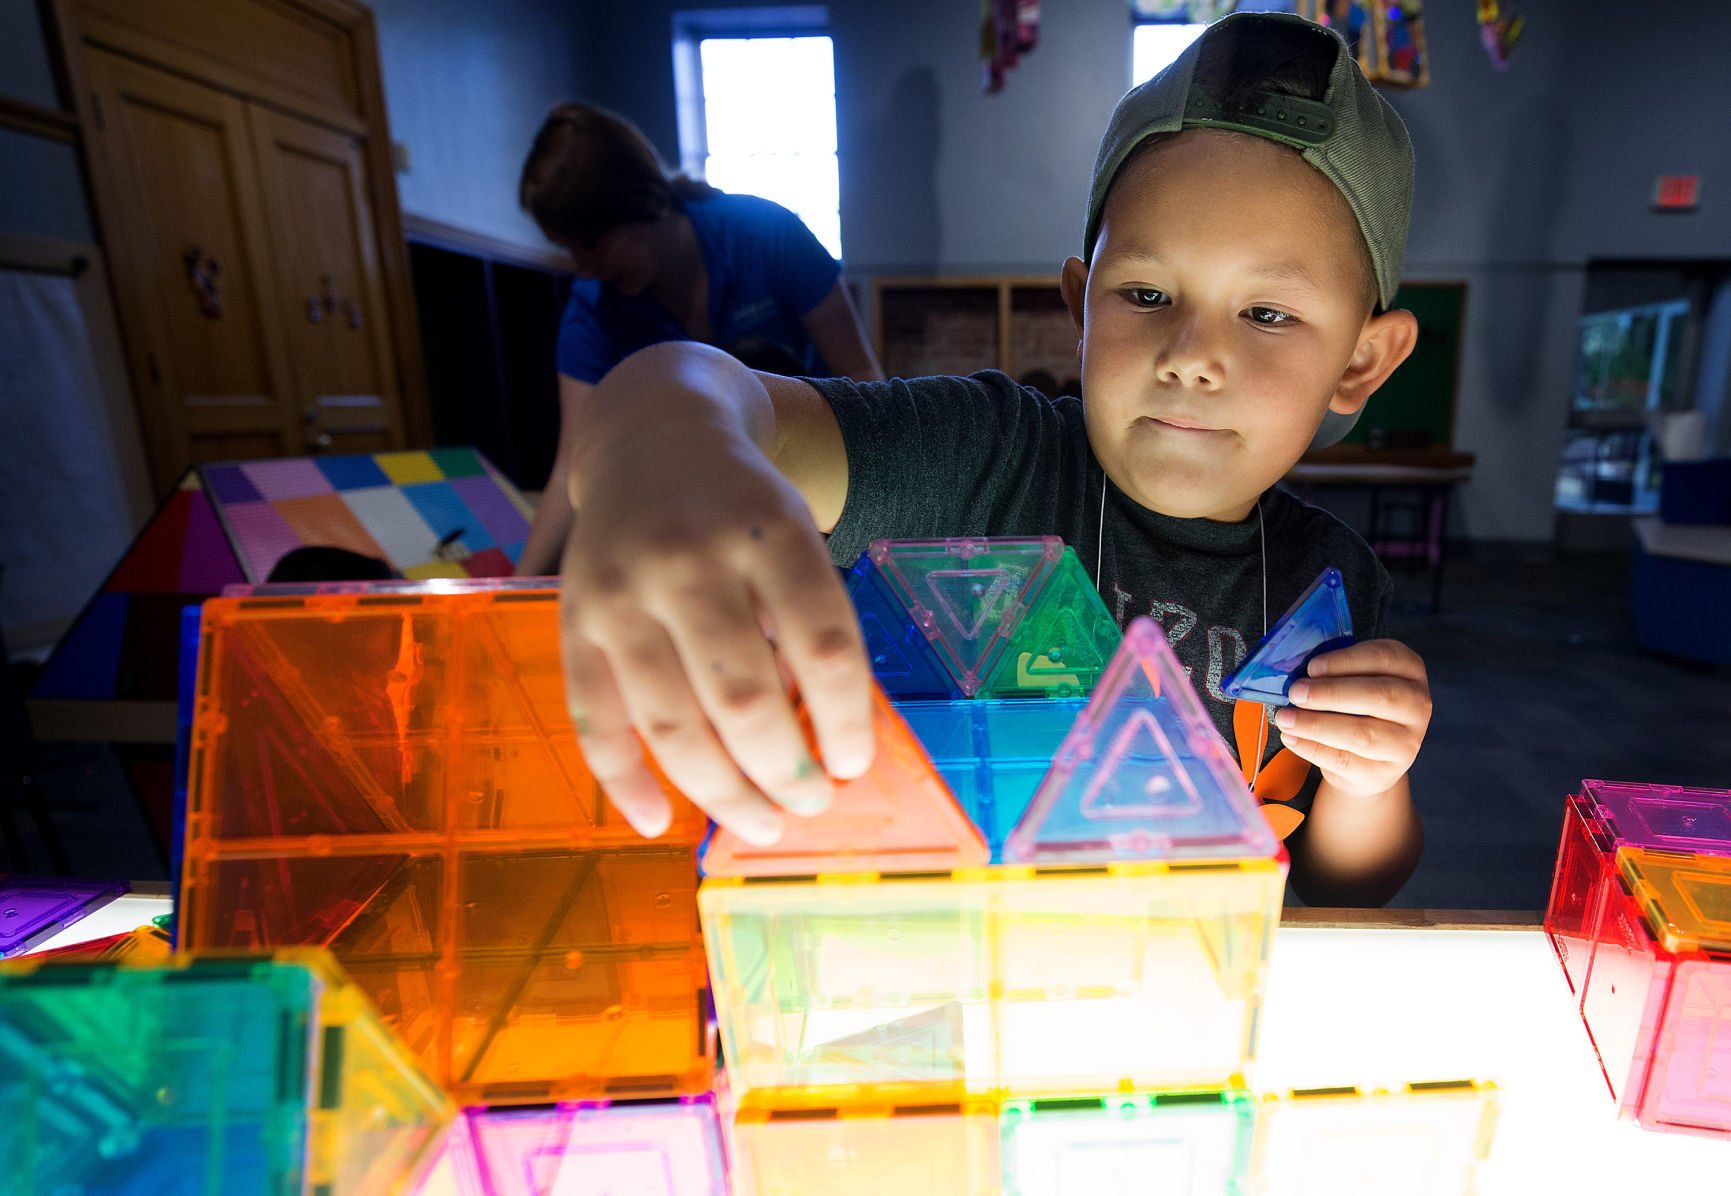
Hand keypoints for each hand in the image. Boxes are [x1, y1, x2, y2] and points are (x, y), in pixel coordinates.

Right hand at [559, 425, 874, 843]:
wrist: (651, 435)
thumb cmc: (741, 508)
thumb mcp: (796, 537)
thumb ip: (809, 625)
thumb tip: (826, 746)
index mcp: (769, 534)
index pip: (824, 648)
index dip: (846, 722)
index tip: (854, 764)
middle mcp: (689, 561)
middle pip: (745, 697)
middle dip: (785, 771)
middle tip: (810, 803)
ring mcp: (622, 594)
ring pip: (671, 722)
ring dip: (722, 792)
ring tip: (760, 821)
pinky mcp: (573, 621)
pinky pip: (593, 719)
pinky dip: (622, 781)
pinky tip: (655, 822)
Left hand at [1272, 639, 1430, 800]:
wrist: (1368, 760)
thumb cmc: (1356, 708)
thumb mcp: (1352, 680)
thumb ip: (1333, 672)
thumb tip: (1298, 675)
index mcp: (1409, 670)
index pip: (1383, 657)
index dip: (1345, 661)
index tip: (1312, 667)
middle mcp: (1417, 705)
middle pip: (1379, 695)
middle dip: (1331, 693)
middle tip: (1296, 693)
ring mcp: (1406, 742)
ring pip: (1362, 733)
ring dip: (1317, 725)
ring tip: (1285, 718)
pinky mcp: (1385, 772)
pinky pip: (1345, 761)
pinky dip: (1313, 749)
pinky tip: (1291, 738)